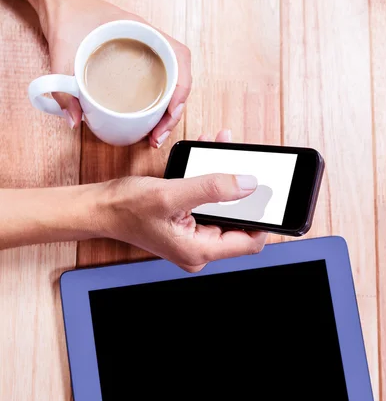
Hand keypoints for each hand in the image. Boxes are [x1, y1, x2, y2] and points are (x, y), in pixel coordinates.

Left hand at [41, 0, 190, 147]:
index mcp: (142, 31)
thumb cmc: (66, 17)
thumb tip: (76, 121)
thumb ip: (65, 90)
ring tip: (155, 135)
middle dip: (174, 112)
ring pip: (171, 85)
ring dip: (168, 113)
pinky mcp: (137, 65)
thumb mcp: (62, 55)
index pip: (179, 59)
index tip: (170, 113)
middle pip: (179, 79)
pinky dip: (158, 107)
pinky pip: (158, 85)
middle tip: (158, 136)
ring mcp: (145, 53)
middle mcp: (150, 42)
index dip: (181, 89)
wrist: (58, 3)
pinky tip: (148, 122)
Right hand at [100, 130, 266, 271]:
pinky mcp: (187, 226)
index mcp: (199, 251)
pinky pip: (208, 205)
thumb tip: (247, 184)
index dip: (265, 219)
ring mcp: (193, 238)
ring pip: (223, 211)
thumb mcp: (171, 194)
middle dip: (244, 192)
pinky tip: (209, 159)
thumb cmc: (127, 207)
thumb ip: (212, 189)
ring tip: (225, 150)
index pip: (250, 242)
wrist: (101, 208)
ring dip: (226, 182)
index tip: (269, 195)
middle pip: (238, 224)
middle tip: (248, 165)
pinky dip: (211, 183)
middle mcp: (199, 249)